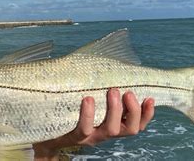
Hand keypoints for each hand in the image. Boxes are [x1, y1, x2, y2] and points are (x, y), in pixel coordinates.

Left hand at [33, 89, 154, 159]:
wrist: (43, 134)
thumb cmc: (67, 110)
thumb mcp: (85, 97)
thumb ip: (97, 84)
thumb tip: (106, 56)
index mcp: (111, 124)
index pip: (136, 124)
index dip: (146, 114)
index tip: (150, 98)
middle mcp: (104, 133)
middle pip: (129, 129)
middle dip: (133, 110)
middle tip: (127, 92)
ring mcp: (90, 136)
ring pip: (111, 130)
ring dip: (115, 110)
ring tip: (112, 91)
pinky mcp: (73, 137)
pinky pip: (83, 128)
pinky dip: (87, 114)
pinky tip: (88, 99)